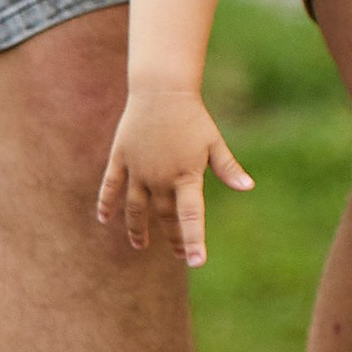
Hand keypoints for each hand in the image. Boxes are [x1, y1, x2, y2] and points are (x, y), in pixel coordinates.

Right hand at [96, 83, 253, 266]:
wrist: (161, 89)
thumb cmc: (192, 116)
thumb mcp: (213, 142)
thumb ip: (228, 168)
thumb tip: (248, 187)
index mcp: (185, 176)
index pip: (190, 216)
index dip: (194, 240)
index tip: (195, 262)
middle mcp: (159, 178)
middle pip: (165, 216)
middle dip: (173, 237)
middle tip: (181, 254)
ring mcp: (137, 170)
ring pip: (135, 208)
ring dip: (138, 229)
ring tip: (141, 245)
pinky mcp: (121, 158)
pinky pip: (111, 186)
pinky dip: (106, 203)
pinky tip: (104, 220)